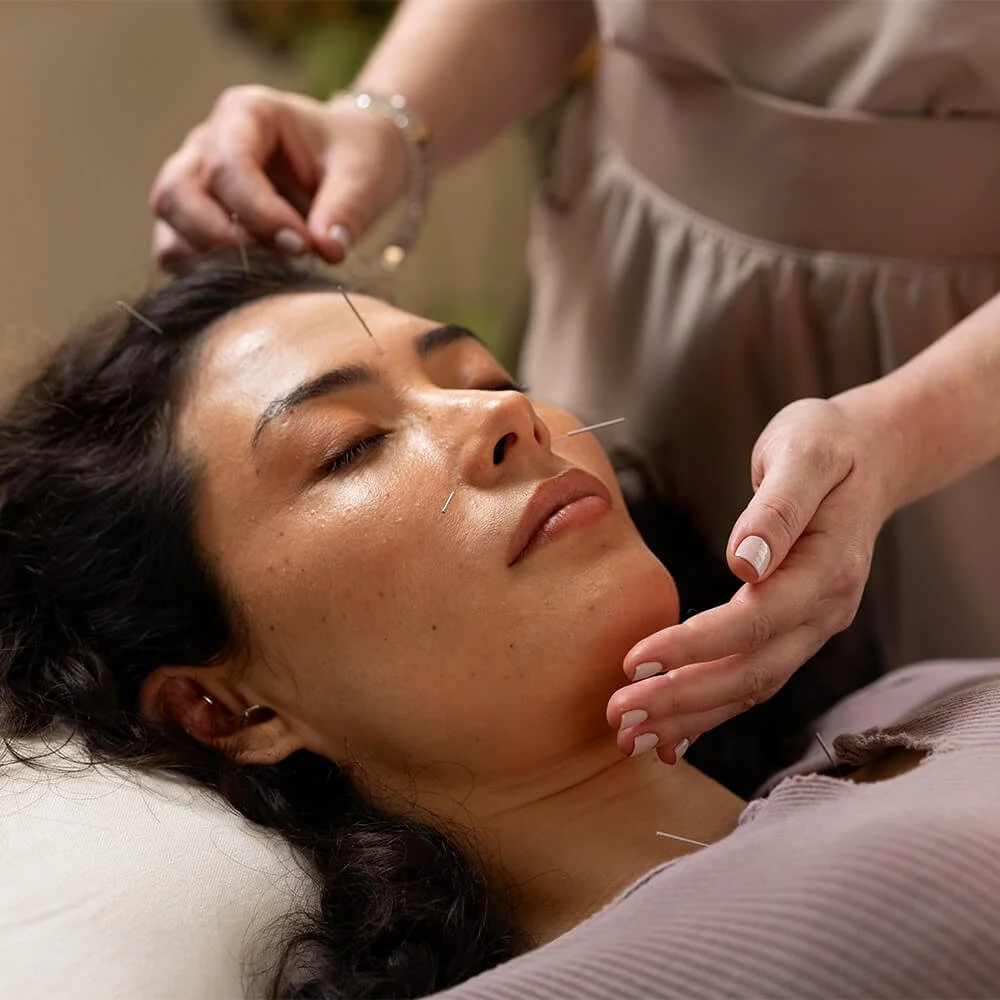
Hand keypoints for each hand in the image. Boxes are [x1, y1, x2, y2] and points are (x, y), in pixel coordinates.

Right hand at [150, 86, 410, 269]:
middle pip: (176, 195)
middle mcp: (206, 145)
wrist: (351, 162)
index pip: (227, 165)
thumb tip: (327, 251)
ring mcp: (193, 183)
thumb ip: (347, 211)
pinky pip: (177, 255)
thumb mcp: (363, 174)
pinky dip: (207, 275)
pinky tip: (255, 280)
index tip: (302, 245)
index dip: (260, 213)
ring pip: (169, 230)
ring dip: (213, 262)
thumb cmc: (355, 156)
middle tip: (281, 262)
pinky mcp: (194, 222)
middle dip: (224, 240)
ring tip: (272, 272)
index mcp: (246, 114)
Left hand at [607, 396, 899, 762]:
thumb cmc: (828, 445)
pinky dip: (712, 709)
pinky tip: (674, 733)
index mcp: (828, 569)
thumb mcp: (804, 454)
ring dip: (691, 716)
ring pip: (752, 686)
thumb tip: (744, 561)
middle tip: (621, 715)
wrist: (870, 456)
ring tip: (633, 736)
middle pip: (752, 671)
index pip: (756, 622)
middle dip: (683, 699)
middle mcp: (824, 610)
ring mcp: (812, 625)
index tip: (637, 659)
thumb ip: (777, 509)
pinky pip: (754, 679)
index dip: (695, 646)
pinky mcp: (793, 628)